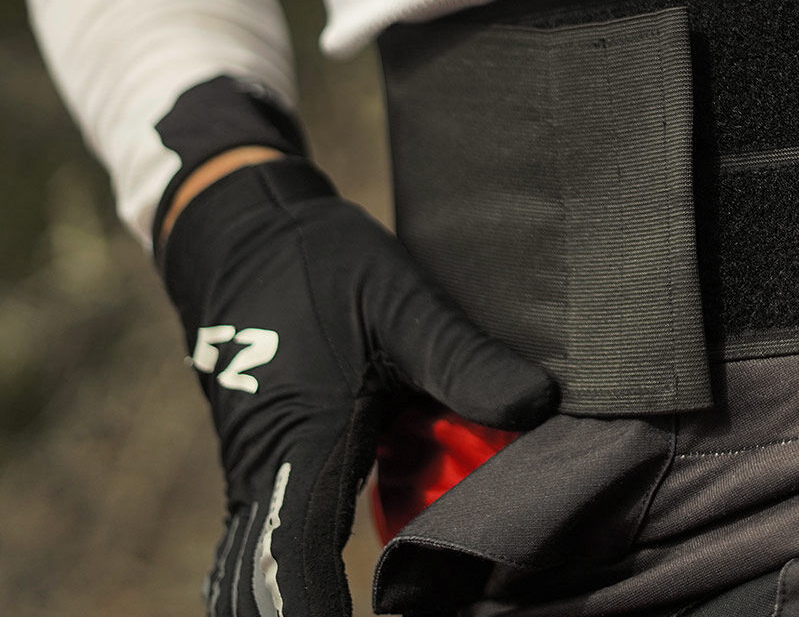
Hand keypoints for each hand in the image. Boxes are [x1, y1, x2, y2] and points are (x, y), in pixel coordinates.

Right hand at [158, 156, 555, 616]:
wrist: (244, 235)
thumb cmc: (323, 267)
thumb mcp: (404, 303)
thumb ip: (463, 359)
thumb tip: (537, 407)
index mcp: (299, 446)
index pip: (294, 570)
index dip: (321, 615)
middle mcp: (266, 479)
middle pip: (260, 595)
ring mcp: (257, 480)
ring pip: (255, 577)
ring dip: (296, 604)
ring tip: (390, 611)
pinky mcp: (265, 470)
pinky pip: (264, 549)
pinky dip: (292, 581)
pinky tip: (340, 591)